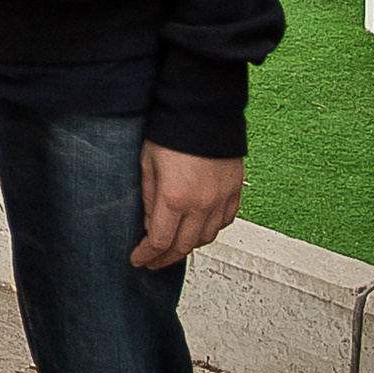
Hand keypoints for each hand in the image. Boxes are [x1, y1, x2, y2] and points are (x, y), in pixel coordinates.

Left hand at [131, 143, 243, 272]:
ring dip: (188, 246)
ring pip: (206, 238)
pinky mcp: (234, 192)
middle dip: (165, 258)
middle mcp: (201, 205)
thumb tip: (150, 224)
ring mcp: (221, 200)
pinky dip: (210, 230)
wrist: (204, 111)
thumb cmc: (171, 132)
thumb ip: (148, 198)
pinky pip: (224, 222)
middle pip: (183, 246)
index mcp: (174, 198)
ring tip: (174, 246)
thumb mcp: (147, 164)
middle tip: (153, 262)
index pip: (159, 241)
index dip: (147, 255)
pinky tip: (199, 229)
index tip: (138, 260)